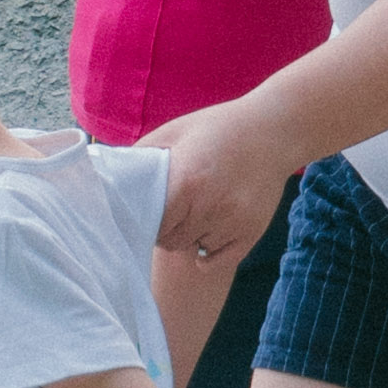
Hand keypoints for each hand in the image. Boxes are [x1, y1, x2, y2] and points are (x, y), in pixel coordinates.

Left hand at [144, 95, 299, 271]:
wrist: (274, 129)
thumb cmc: (219, 128)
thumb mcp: (175, 131)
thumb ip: (142, 156)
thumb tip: (113, 177)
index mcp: (187, 181)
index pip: (152, 224)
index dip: (147, 220)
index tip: (149, 211)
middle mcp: (211, 206)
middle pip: (171, 241)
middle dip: (166, 230)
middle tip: (173, 210)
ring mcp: (234, 222)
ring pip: (193, 248)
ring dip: (188, 237)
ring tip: (196, 211)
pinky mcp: (252, 232)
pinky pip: (217, 260)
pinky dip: (209, 251)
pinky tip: (209, 230)